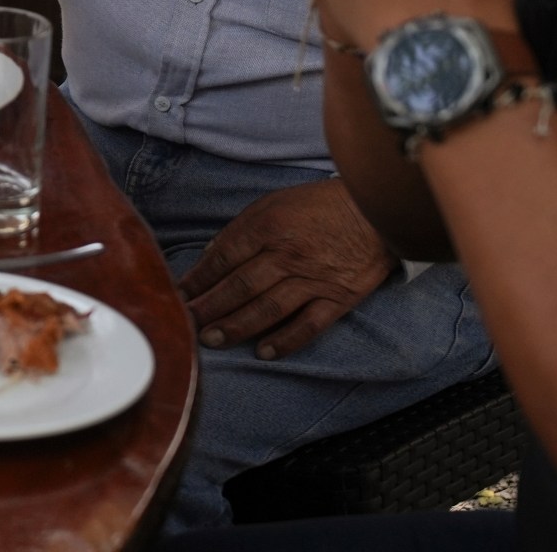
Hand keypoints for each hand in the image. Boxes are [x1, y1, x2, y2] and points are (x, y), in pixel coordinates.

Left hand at [178, 178, 395, 357]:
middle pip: (240, 287)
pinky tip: (263, 352)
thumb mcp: (274, 203)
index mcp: (267, 227)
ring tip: (212, 340)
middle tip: (187, 324)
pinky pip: (308, 325)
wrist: (377, 210)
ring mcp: (314, 279)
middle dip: (209, 308)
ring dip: (237, 327)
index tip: (179, 295)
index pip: (223, 258)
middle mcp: (287, 255)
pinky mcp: (339, 298)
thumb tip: (211, 255)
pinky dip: (285, 340)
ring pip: (268, 309)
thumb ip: (242, 229)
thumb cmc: (319, 205)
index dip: (198, 279)